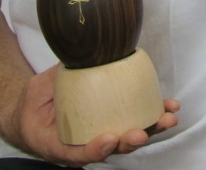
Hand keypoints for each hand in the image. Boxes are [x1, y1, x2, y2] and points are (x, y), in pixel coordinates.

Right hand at [10, 65, 179, 163]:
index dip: (95, 150)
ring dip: (151, 129)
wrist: (36, 112)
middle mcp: (86, 144)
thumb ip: (55, 79)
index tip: (108, 139)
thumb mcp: (37, 91)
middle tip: (140, 133)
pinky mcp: (118, 120)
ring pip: (129, 137)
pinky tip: (170, 107)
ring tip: (168, 119)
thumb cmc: (35, 104)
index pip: (78, 153)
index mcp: (61, 145)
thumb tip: (75, 51)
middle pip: (112, 148)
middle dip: (130, 141)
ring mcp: (104, 133)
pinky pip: (137, 120)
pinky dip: (154, 114)